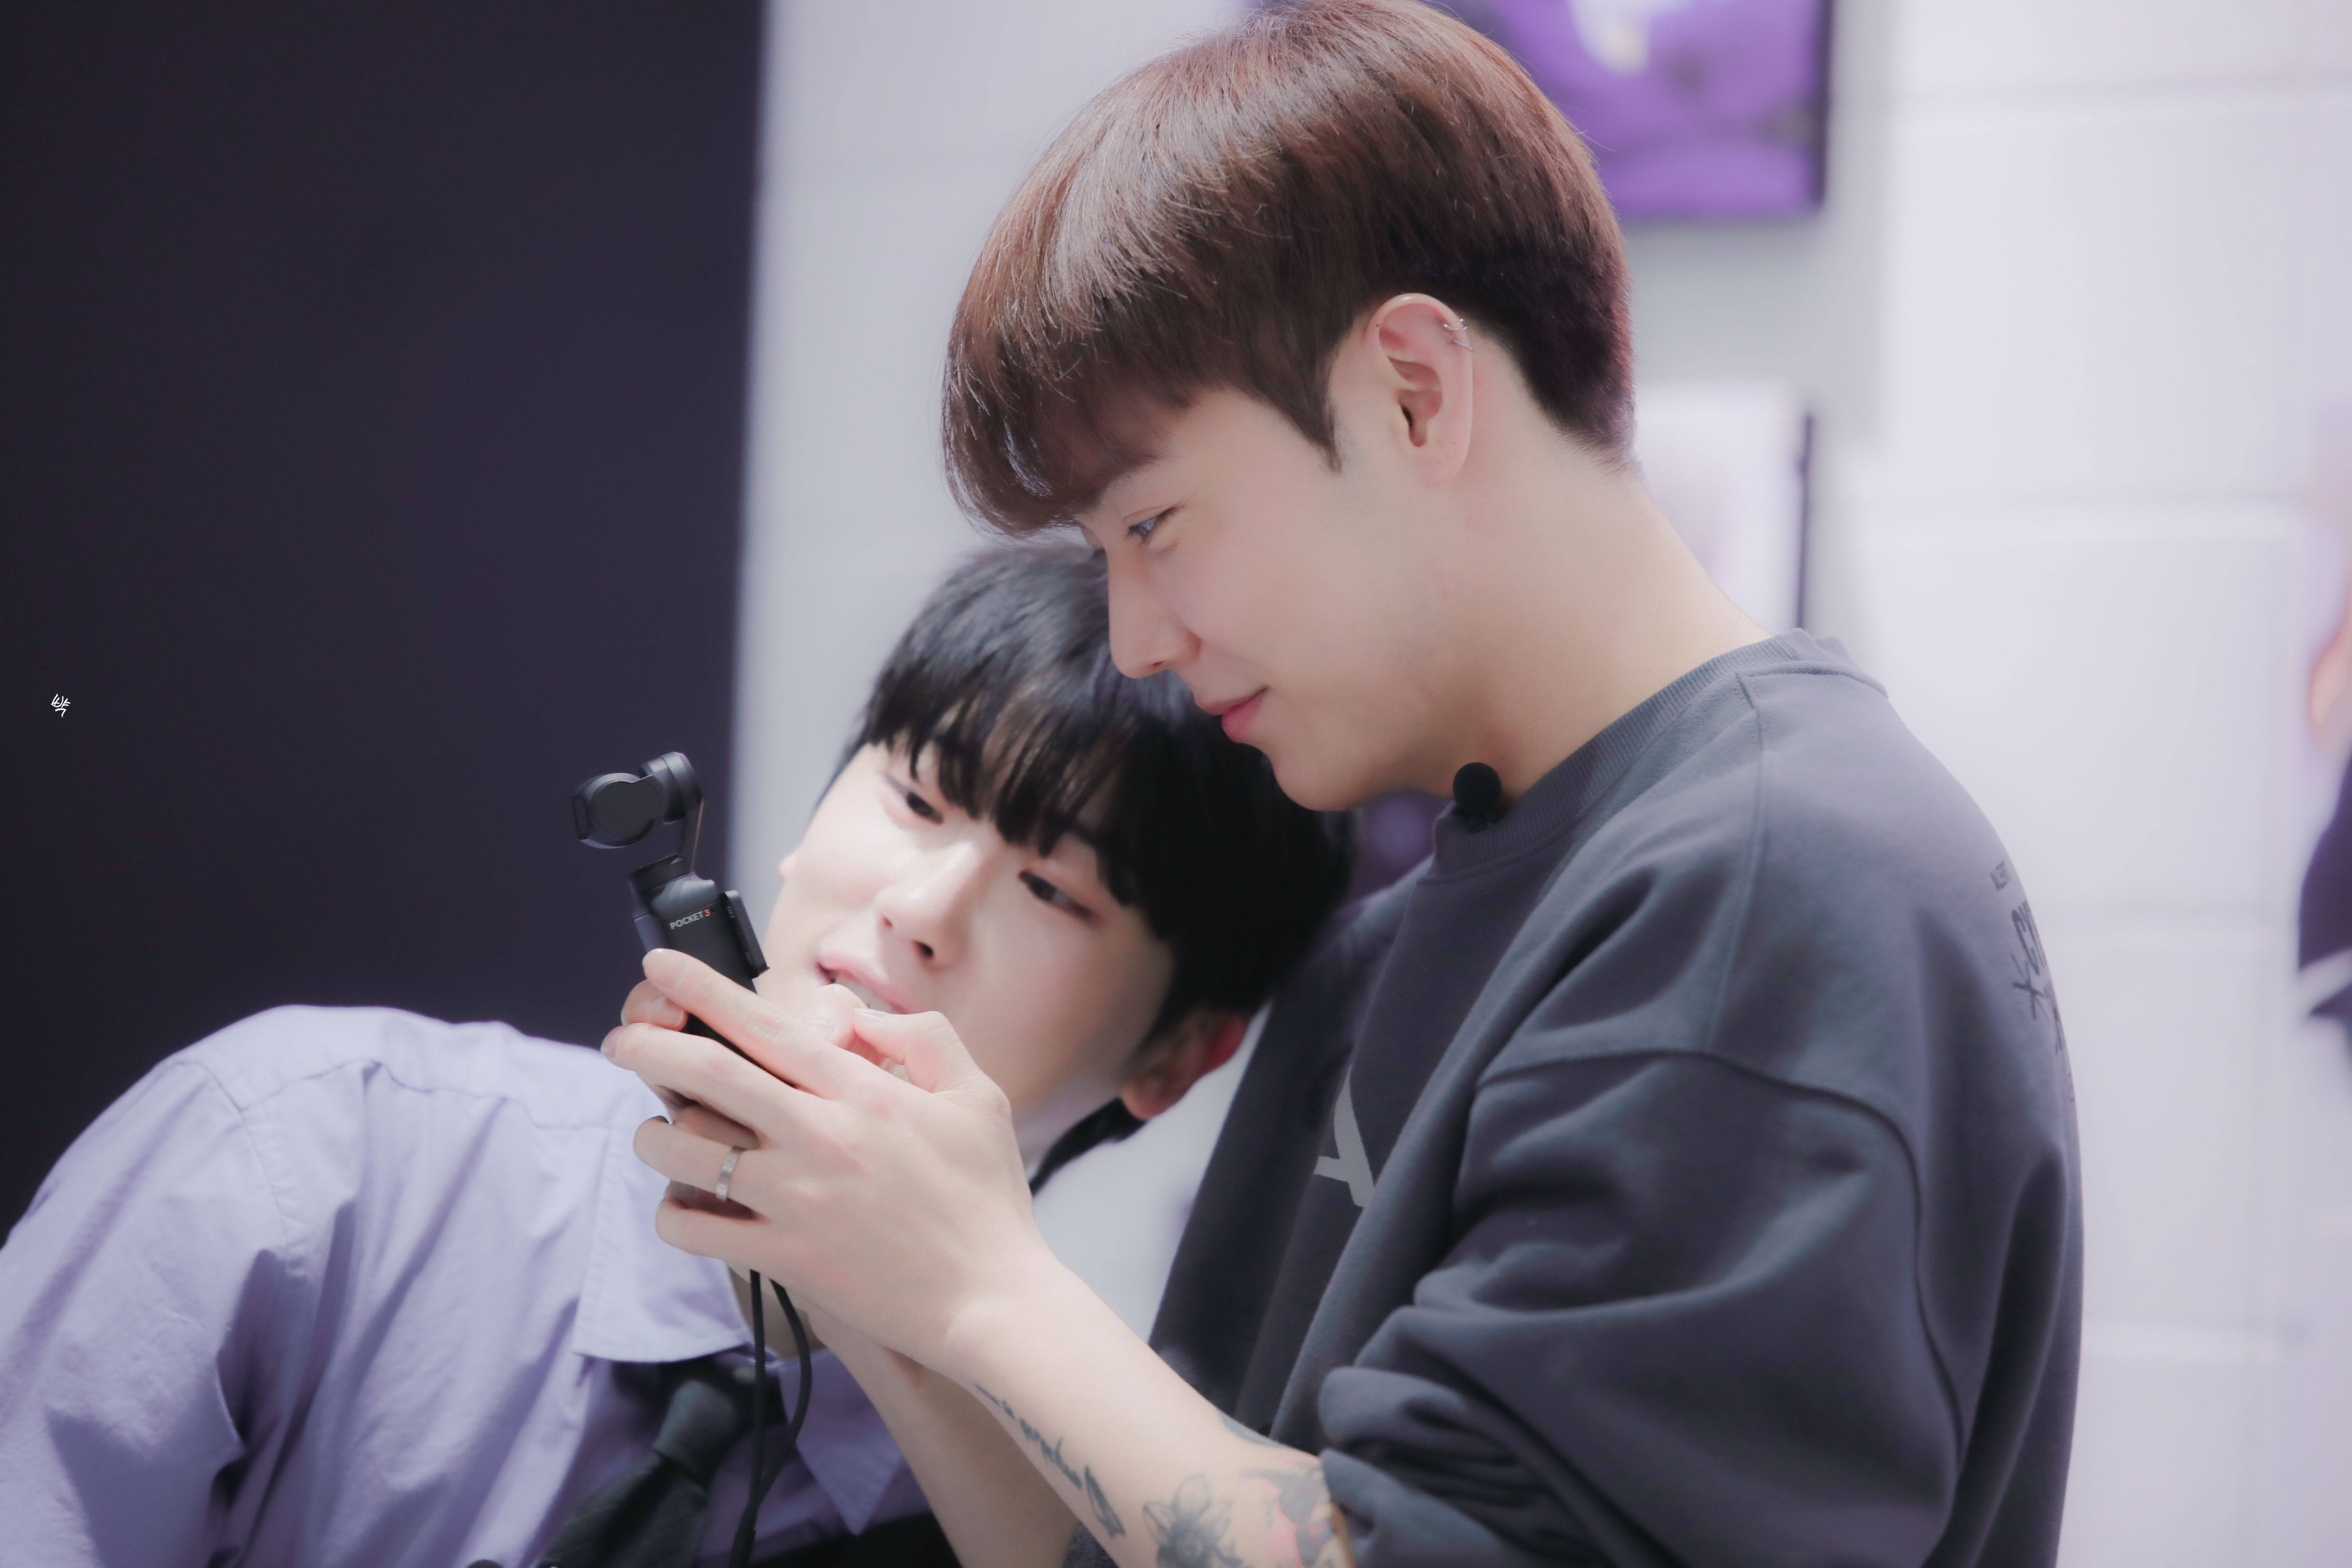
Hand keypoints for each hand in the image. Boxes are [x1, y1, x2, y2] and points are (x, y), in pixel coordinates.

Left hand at [602, 948, 1057, 1373]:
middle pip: (708, 1075)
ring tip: (659, 1132)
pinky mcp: (785, 1257)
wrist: (992, 1298)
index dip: (704, 990)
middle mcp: (820, 1137)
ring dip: (656, 1136)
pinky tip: (686, 1204)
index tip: (660, 967)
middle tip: (619, 1040)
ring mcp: (797, 1199)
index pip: (766, 1027)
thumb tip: (858, 1019)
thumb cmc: (985, 1198)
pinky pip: (697, 1228)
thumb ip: (922, 1037)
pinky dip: (677, 1213)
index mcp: (863, 1092)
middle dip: (648, 1048)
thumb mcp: (976, 1096)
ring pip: (687, 1152)